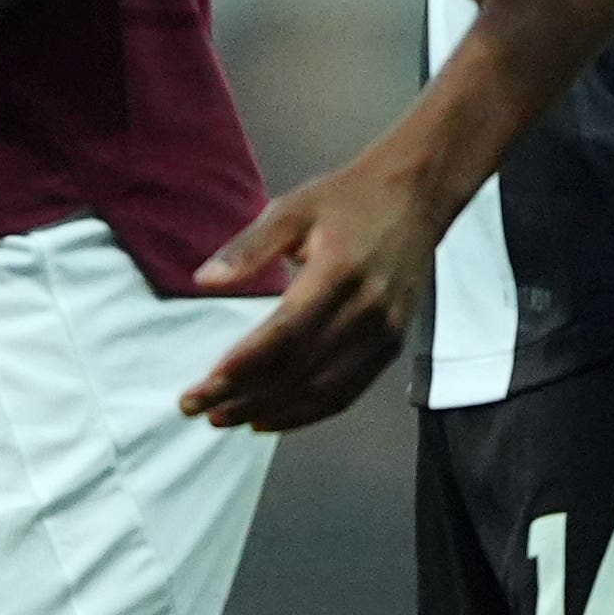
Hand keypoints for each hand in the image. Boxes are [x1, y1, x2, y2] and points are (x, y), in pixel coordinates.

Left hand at [176, 153, 442, 434]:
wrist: (417, 196)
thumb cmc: (347, 200)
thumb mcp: (292, 209)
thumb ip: (248, 248)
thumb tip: (203, 280)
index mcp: (337, 274)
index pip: (283, 335)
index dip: (242, 366)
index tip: (202, 385)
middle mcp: (366, 311)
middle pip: (299, 370)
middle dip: (244, 396)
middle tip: (196, 408)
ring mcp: (384, 333)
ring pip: (323, 390)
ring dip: (271, 411)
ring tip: (224, 418)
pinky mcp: (392, 344)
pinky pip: (348, 391)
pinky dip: (308, 412)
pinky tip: (271, 417)